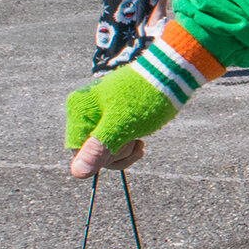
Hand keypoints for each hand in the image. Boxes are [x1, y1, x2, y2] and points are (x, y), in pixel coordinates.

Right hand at [65, 63, 181, 176]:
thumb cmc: (145, 100)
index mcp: (77, 110)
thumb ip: (98, 150)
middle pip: (90, 151)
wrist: (171, 75)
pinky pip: (113, 138)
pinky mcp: (113, 114)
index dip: (100, 158)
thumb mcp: (121, 127)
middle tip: (136, 142)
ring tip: (140, 140)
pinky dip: (127, 143)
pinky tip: (140, 140)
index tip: (122, 146)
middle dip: (116, 154)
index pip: (77, 152)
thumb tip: (77, 173)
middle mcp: (82, 110)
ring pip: (104, 147)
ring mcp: (98, 112)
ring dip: (124, 150)